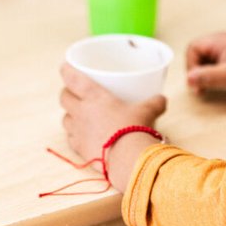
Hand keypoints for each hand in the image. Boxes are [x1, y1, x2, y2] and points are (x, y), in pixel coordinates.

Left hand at [60, 64, 165, 190]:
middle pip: (64, 97)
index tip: (65, 67)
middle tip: (74, 92)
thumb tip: (162, 100)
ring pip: (65, 118)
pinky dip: (74, 135)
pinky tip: (82, 136)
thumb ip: (154, 103)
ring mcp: (78, 131)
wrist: (128, 158)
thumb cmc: (135, 128)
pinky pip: (70, 138)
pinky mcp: (79, 148)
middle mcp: (81, 111)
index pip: (72, 78)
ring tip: (78, 114)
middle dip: (67, 93)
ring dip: (70, 114)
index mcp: (94, 96)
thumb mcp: (147, 111)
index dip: (67, 70)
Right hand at [185, 31, 225, 94]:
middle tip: (199, 88)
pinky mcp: (224, 61)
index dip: (191, 64)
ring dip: (200, 75)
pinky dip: (206, 77)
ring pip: (200, 61)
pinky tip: (211, 86)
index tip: (196, 80)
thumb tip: (188, 79)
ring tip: (204, 89)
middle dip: (194, 71)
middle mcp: (218, 43)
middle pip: (195, 54)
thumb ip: (208, 76)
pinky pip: (208, 66)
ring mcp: (221, 51)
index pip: (193, 48)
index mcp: (218, 40)